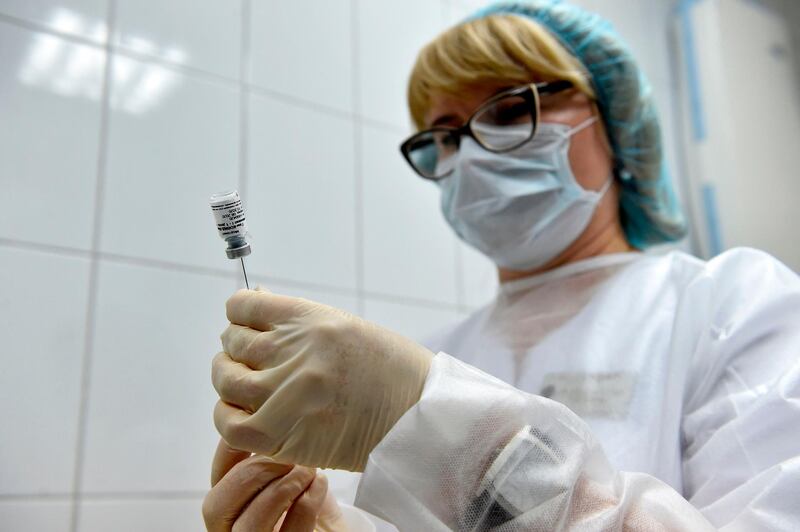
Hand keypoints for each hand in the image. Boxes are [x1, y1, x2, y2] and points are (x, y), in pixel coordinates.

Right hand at [202, 438, 346, 531]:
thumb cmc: (314, 505)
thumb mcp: (290, 473)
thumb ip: (271, 453)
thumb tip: (265, 411)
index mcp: (230, 508)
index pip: (214, 480)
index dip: (229, 449)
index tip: (256, 424)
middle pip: (215, 506)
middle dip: (252, 472)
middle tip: (285, 453)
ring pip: (248, 525)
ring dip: (281, 488)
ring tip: (307, 470)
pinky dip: (307, 502)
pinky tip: (320, 485)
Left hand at [212, 289, 433, 470]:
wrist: (420, 415)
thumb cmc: (388, 370)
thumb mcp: (345, 328)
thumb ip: (296, 322)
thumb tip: (251, 306)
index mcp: (311, 318)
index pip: (243, 306)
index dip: (239, 317)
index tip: (245, 327)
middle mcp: (296, 350)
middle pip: (233, 341)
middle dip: (236, 349)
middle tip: (249, 360)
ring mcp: (288, 393)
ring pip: (227, 379)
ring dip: (229, 380)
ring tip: (244, 386)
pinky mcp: (284, 435)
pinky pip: (230, 424)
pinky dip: (227, 417)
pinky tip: (241, 415)